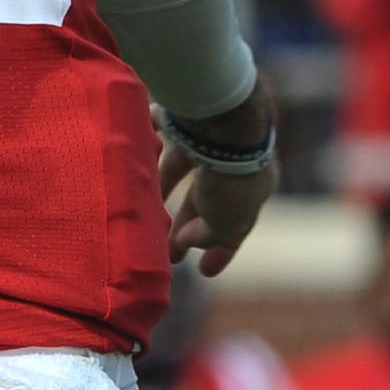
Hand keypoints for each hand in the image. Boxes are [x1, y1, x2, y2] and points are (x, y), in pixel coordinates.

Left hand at [156, 76, 276, 276]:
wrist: (224, 120)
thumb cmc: (231, 178)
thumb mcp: (229, 222)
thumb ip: (210, 236)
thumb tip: (187, 241)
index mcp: (255, 187)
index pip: (237, 226)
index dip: (222, 251)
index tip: (205, 273)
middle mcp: (234, 161)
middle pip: (205, 199)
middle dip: (186, 226)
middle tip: (167, 252)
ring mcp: (210, 137)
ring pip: (182, 168)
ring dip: (164, 188)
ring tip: (141, 211)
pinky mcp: (186, 117)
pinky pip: (165, 133)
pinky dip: (151, 143)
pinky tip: (134, 158)